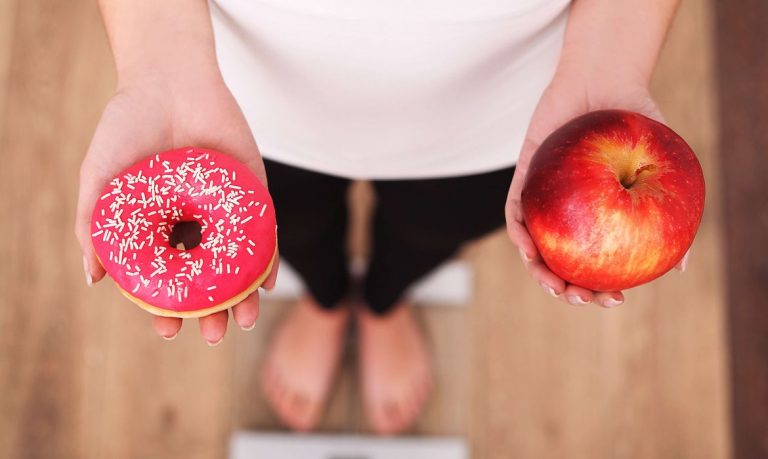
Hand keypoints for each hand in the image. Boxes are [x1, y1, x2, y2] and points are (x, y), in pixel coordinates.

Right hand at [75, 71, 278, 343]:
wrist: (168, 80)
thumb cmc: (127, 127)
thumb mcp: (100, 178)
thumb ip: (93, 225)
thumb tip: (93, 278)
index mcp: (159, 228)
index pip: (166, 279)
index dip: (166, 308)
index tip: (167, 330)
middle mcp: (194, 225)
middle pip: (206, 279)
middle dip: (210, 312)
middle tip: (213, 334)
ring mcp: (225, 211)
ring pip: (237, 264)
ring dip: (242, 296)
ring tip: (241, 321)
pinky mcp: (253, 193)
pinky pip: (264, 232)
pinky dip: (267, 259)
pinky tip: (265, 284)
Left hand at [505, 74, 686, 307]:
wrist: (605, 80)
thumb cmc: (635, 122)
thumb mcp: (660, 168)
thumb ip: (669, 212)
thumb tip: (680, 267)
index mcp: (598, 216)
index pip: (595, 262)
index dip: (600, 287)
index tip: (614, 300)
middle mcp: (569, 212)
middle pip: (560, 262)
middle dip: (567, 289)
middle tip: (581, 298)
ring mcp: (544, 198)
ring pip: (534, 245)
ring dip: (539, 271)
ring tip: (555, 286)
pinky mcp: (523, 178)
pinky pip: (515, 210)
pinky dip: (519, 232)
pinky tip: (528, 247)